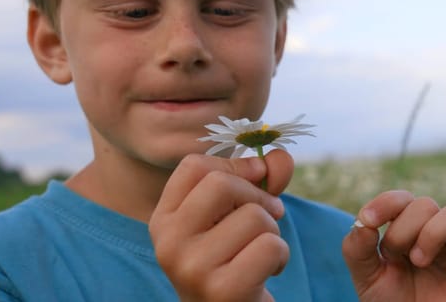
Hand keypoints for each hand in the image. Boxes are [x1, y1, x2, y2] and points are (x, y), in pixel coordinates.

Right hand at [149, 150, 293, 301]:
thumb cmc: (233, 258)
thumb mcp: (235, 215)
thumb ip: (258, 180)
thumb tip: (281, 157)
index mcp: (164, 219)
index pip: (194, 166)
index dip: (235, 166)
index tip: (256, 179)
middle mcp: (169, 242)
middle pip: (221, 184)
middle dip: (258, 195)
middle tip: (268, 215)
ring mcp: (192, 267)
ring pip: (254, 216)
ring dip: (272, 230)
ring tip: (261, 250)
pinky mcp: (223, 290)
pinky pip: (270, 246)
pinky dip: (281, 255)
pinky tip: (269, 270)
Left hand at [342, 191, 445, 301]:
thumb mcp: (366, 277)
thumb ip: (357, 248)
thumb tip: (363, 221)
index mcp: (406, 228)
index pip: (401, 199)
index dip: (385, 202)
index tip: (369, 220)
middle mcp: (434, 231)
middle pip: (426, 204)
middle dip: (405, 229)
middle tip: (399, 259)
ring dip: (435, 231)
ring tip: (420, 260)